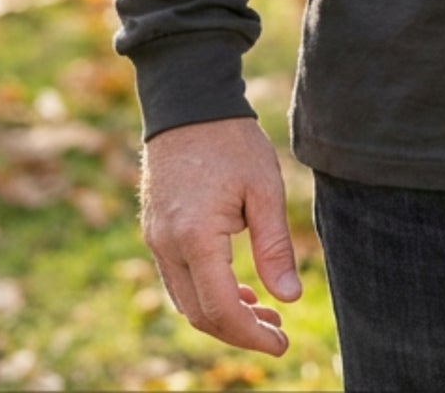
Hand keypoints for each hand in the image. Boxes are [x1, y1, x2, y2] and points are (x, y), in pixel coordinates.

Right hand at [140, 115, 300, 356]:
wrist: (188, 103)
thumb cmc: (231, 140)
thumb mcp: (264, 188)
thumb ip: (275, 245)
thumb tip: (289, 297)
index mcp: (195, 237)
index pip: (220, 309)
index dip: (251, 334)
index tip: (282, 341)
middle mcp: (166, 246)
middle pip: (199, 314)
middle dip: (239, 331)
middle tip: (278, 331)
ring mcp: (155, 239)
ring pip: (186, 300)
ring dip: (222, 314)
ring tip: (264, 313)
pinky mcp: (155, 231)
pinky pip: (178, 279)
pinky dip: (206, 292)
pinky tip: (237, 287)